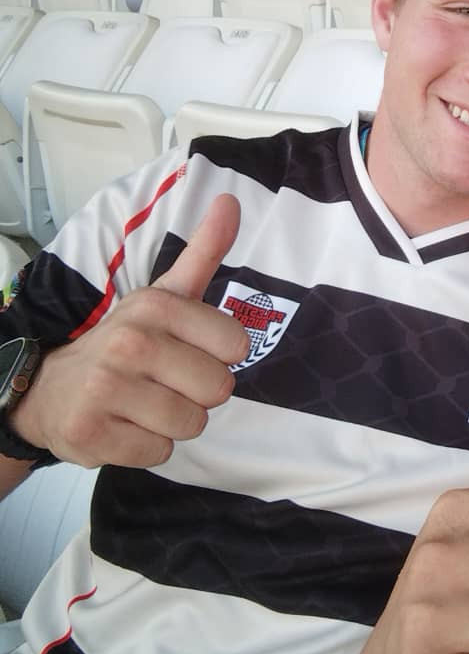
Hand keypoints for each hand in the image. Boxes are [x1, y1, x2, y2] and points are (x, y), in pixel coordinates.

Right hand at [10, 194, 248, 468]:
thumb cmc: (126, 341)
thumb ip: (204, 250)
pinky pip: (158, 453)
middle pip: (218, 390)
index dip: (218, 355)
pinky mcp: (89, 435)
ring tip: (143, 403)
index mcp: (156, 306)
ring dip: (174, 422)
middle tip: (164, 381)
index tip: (188, 349)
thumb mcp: (165, 293)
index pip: (236, 345)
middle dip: (197, 392)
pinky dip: (146, 446)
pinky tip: (124, 425)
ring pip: (191, 424)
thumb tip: (231, 200)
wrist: (47, 388)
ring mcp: (105, 390)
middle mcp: (130, 343)